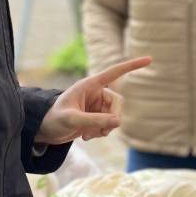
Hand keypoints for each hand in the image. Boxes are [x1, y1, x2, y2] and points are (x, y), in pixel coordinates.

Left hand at [37, 56, 151, 143]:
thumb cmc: (54, 119)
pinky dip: (101, 132)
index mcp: (89, 85)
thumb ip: (95, 121)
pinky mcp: (96, 117)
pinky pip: (109, 124)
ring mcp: (97, 105)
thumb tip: (118, 122)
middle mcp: (95, 93)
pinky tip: (86, 137)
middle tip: (100, 132)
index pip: (115, 73)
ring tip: (87, 136)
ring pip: (114, 116)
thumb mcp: (73, 120)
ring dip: (104, 128)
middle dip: (111, 119)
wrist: (45, 130)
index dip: (132, 66)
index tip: (149, 60)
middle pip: (117, 103)